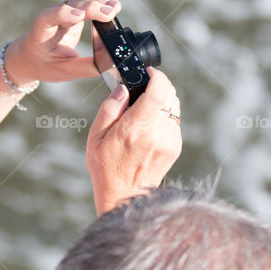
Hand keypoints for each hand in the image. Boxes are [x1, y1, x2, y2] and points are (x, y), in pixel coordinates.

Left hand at [4, 0, 120, 84]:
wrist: (34, 55)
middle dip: (91, 7)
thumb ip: (87, 67)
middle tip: (109, 14)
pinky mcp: (75, 10)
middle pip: (70, 5)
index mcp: (41, 33)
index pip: (47, 18)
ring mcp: (64, 11)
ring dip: (99, 1)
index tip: (79, 16)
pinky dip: (101, 1)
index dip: (63, 13)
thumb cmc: (46, 64)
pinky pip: (89, 0)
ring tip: (115, 9)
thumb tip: (112, 61)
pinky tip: (113, 6)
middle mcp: (52, 17)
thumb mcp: (64, 71)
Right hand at [85, 67, 182, 214]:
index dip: (158, 76)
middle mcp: (156, 134)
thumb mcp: (96, 136)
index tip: (149, 73)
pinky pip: (174, 121)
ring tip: (143, 112)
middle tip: (142, 91)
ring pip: (174, 107)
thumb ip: (110, 108)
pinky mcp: (174, 147)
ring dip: (162, 102)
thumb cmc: (105, 167)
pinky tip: (149, 127)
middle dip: (158, 87)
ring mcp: (169, 141)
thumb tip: (124, 88)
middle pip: (170, 95)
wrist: (124, 196)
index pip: (159, 92)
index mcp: (135, 129)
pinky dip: (164, 117)